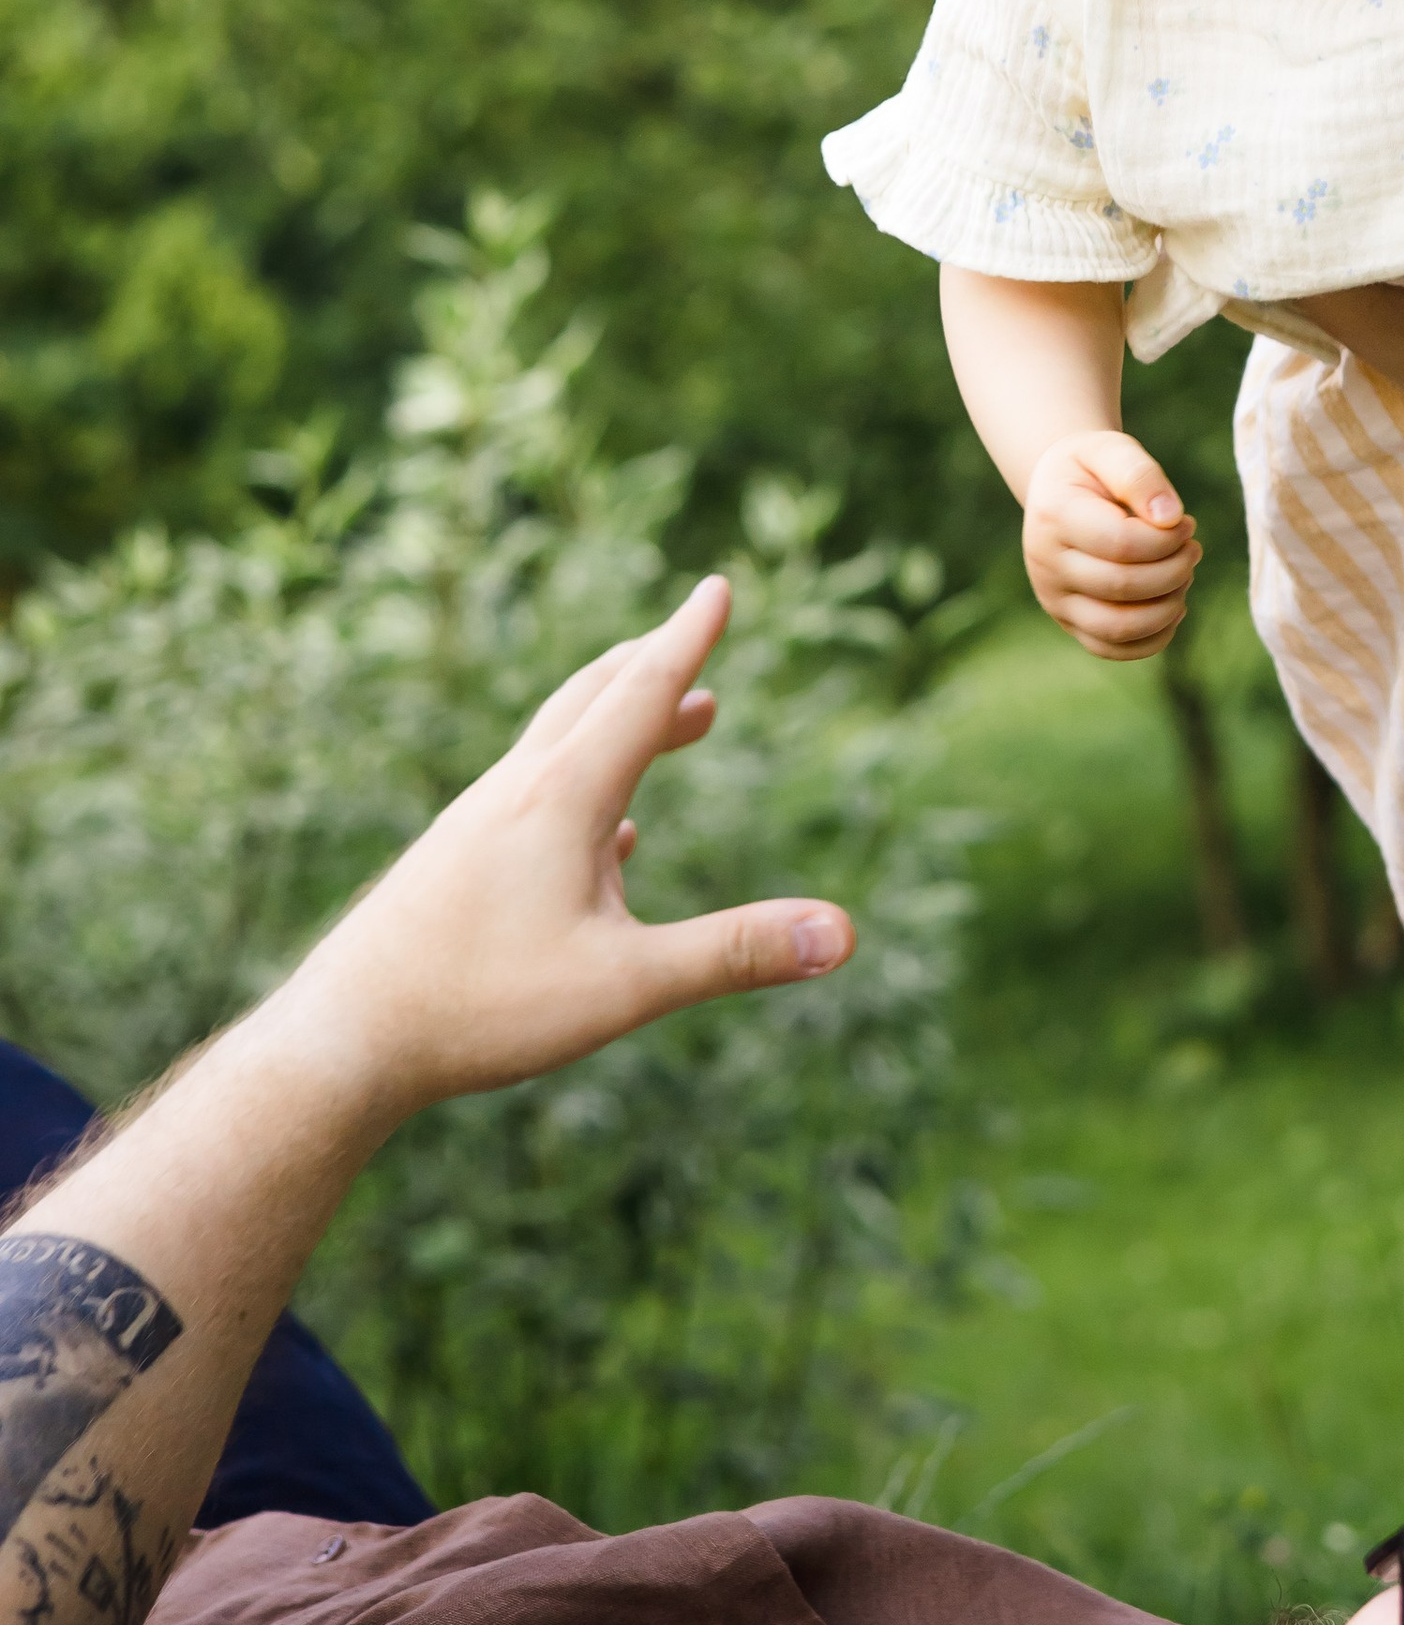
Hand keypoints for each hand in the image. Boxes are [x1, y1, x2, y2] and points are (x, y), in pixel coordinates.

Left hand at [277, 577, 855, 1126]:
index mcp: (561, 798)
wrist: (341, 1040)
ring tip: (673, 724)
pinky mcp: (453, 865)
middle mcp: (515, 793)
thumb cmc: (478, 1009)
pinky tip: (609, 839)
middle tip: (695, 633)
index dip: (687, 638)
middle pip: (592, 700)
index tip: (717, 584)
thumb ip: (734, 953)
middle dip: (653, 664)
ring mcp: (476, 826)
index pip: (641, 693)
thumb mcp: (624, 986)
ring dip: (622, 721)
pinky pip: (532, 799)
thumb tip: (842, 933)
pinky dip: (585, 785)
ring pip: (558, 746)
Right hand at [1022, 428, 1199, 656]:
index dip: (1167, 539)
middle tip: (1192, 547)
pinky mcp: (1070, 622)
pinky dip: (1154, 637)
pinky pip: (1113, 649)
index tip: (1186, 522)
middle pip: (1122, 587)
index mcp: (1053, 515)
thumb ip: (1141, 476)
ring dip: (1168, 606)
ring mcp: (1054, 598)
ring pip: (1118, 627)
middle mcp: (1045, 564)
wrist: (1059, 490)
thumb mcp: (1112, 449)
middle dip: (1174, 569)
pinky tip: (1173, 605)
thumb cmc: (1093, 468)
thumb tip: (1171, 519)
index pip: (1120, 544)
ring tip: (1184, 575)